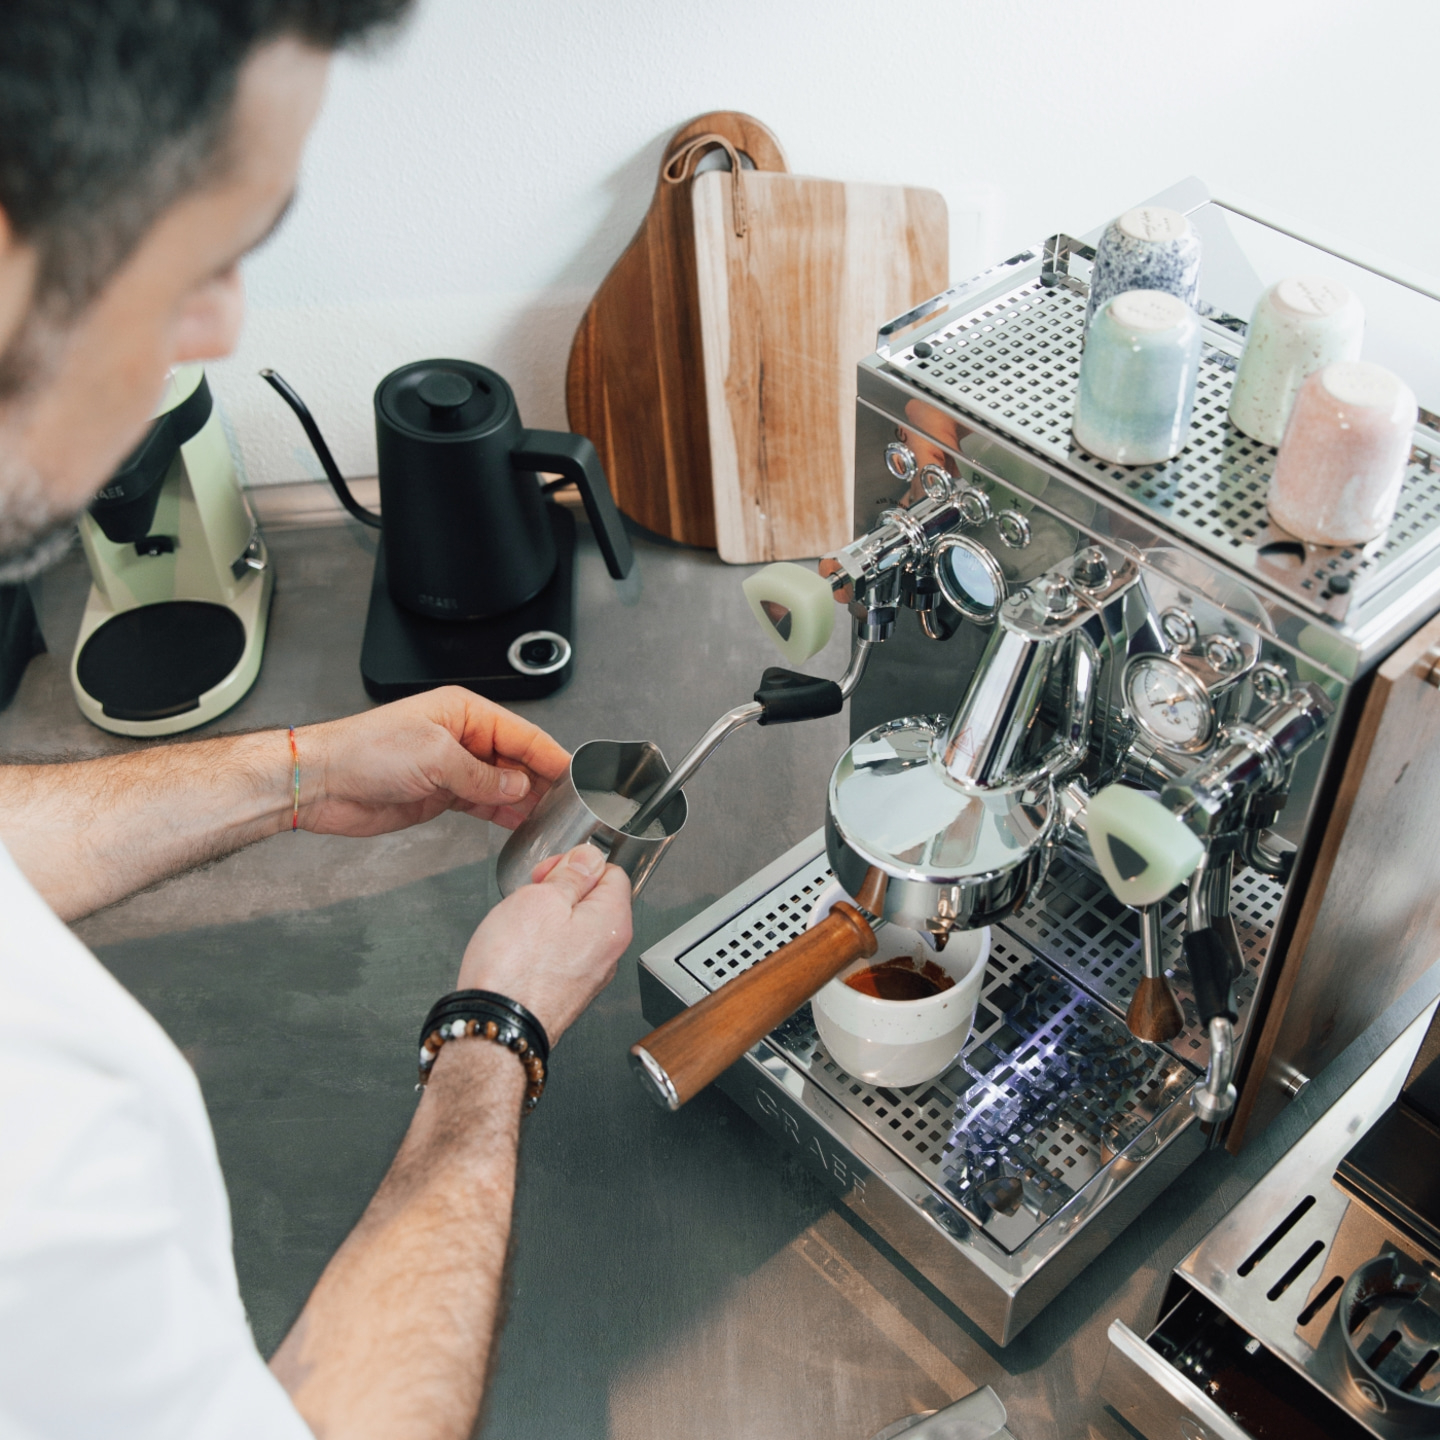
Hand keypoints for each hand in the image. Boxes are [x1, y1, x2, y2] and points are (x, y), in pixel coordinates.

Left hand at [299, 687, 568, 836]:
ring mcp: (451, 767)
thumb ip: (482, 775)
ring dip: (524, 799)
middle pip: (515, 758)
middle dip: (541, 779)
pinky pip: (483, 802)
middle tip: (568, 802)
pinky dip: (502, 813)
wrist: (323, 782)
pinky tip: (519, 822)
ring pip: (502, 783)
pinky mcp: (440, 794)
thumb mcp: (435, 758)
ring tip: (550, 816)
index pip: (521, 733)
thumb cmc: (365, 752)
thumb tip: (517, 786)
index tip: (574, 773)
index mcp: (463, 712)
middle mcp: (460, 737)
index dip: (549, 754)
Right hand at [456, 845, 632, 1041]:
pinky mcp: (568, 990)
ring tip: (519, 928)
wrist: (495, 1026)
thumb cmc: (515, 968)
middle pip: (592, 900)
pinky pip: (559, 953)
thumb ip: (571, 873)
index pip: (611, 872)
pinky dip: (539, 946)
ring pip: (572, 927)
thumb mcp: (541, 898)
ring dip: (546, 919)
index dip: (576, 864)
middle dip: (558, 892)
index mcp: (613, 923)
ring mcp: (589, 974)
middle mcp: (609, 951)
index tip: (549, 872)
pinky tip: (517, 951)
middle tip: (530, 899)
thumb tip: (589, 857)